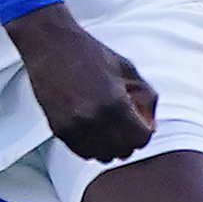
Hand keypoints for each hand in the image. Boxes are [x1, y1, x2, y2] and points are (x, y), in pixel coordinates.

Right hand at [3, 3, 158, 164]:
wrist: (51, 46)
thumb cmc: (91, 53)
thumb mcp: (127, 68)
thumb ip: (145, 96)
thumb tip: (151, 123)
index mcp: (115, 102)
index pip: (140, 139)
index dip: (145, 131)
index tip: (141, 123)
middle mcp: (94, 119)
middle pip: (123, 151)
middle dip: (129, 139)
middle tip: (126, 124)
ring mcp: (74, 127)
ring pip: (101, 156)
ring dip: (109, 145)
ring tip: (108, 126)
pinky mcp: (58, 129)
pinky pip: (82, 151)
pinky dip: (91, 145)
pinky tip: (92, 128)